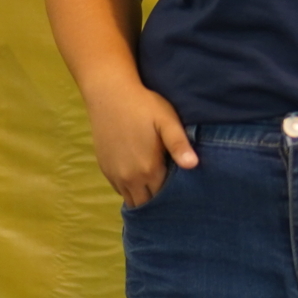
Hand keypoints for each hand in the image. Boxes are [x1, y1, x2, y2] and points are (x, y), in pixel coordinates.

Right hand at [86, 77, 193, 207]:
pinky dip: (130, 188)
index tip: (183, 190)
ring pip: (131, 198)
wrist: (109, 95)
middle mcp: (129, 178)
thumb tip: (193, 165)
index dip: (174, 196)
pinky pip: (119, 189)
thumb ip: (179, 144)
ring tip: (155, 186)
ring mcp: (114, 174)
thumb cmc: (143, 106)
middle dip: (158, 201)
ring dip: (143, 195)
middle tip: (171, 192)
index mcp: (148, 169)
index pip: (164, 197)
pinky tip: (140, 176)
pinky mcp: (104, 168)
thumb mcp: (167, 121)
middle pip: (147, 203)